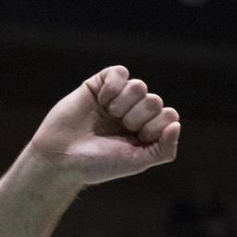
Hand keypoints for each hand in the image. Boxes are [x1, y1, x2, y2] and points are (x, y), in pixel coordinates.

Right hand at [27, 69, 180, 187]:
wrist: (60, 158)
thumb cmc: (98, 164)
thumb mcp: (137, 162)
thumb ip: (164, 149)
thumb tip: (176, 124)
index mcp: (146, 130)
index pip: (169, 116)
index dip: (154, 128)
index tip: (135, 139)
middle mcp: (134, 112)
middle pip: (154, 101)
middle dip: (137, 118)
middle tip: (118, 128)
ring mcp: (117, 98)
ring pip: (138, 86)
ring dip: (124, 103)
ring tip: (108, 115)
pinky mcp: (98, 85)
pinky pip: (119, 72)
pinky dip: (113, 86)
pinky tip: (102, 100)